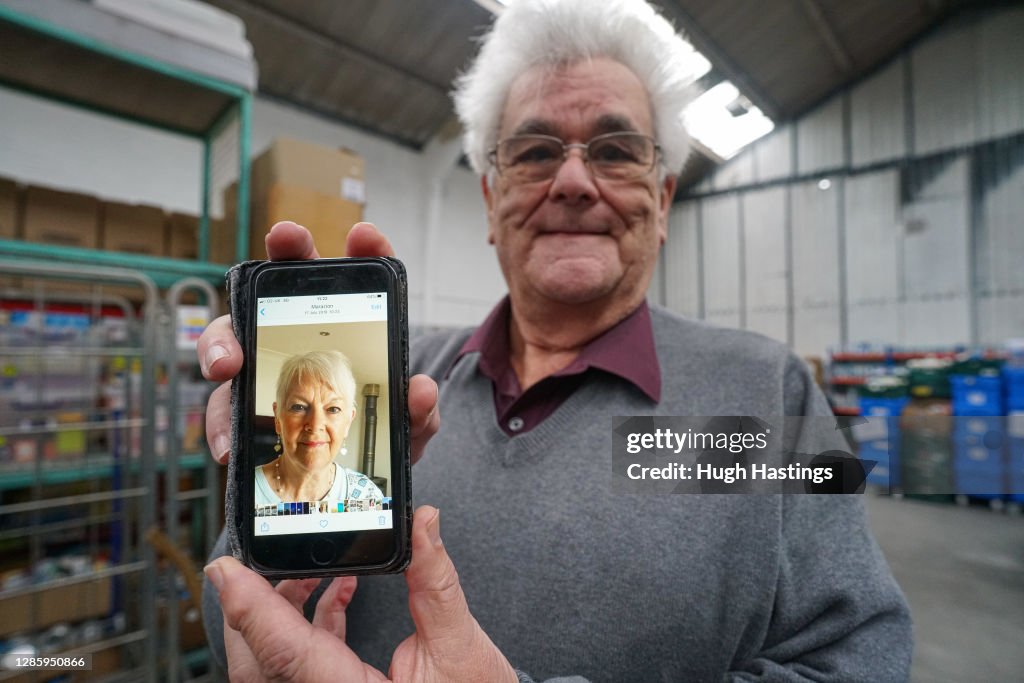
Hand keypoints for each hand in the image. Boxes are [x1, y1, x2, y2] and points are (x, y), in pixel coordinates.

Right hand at [197, 221, 439, 464]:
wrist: (352, 482)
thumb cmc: (381, 433)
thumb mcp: (409, 425)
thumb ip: (420, 411)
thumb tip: (421, 390)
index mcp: (348, 329)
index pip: (357, 281)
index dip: (365, 251)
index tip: (365, 234)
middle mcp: (300, 334)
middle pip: (284, 282)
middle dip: (284, 252)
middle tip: (284, 235)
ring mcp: (265, 365)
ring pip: (232, 338)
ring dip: (224, 342)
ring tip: (229, 365)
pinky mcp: (241, 405)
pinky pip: (223, 408)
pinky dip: (223, 425)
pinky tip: (232, 445)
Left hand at [205, 506, 517, 682]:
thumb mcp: (461, 647)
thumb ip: (435, 583)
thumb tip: (424, 523)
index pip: (285, 652)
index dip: (250, 606)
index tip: (226, 568)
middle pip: (258, 661)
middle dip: (252, 606)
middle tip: (262, 557)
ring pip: (271, 664)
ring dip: (279, 613)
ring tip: (313, 568)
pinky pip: (298, 665)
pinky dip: (308, 626)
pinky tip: (339, 591)